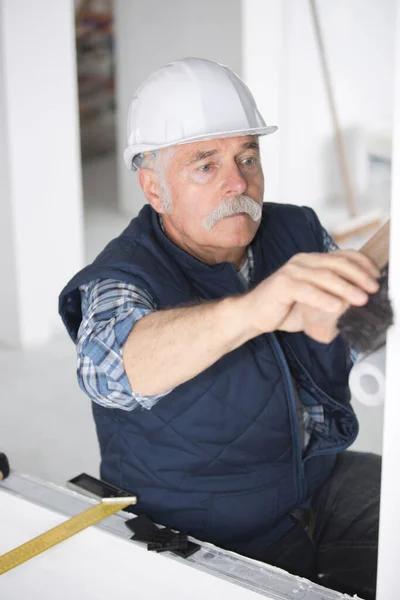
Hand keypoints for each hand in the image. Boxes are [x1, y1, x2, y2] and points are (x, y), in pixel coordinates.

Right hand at [246, 250, 379, 342]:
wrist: (252, 315)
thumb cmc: (283, 308)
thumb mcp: (314, 301)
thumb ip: (333, 297)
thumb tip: (359, 302)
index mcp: (312, 261)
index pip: (343, 256)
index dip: (362, 265)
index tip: (376, 278)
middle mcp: (302, 261)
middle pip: (337, 264)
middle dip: (359, 276)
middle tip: (373, 289)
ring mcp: (291, 271)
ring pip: (324, 276)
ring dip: (346, 288)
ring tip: (360, 299)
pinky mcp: (282, 284)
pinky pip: (306, 290)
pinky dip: (323, 298)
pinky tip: (336, 306)